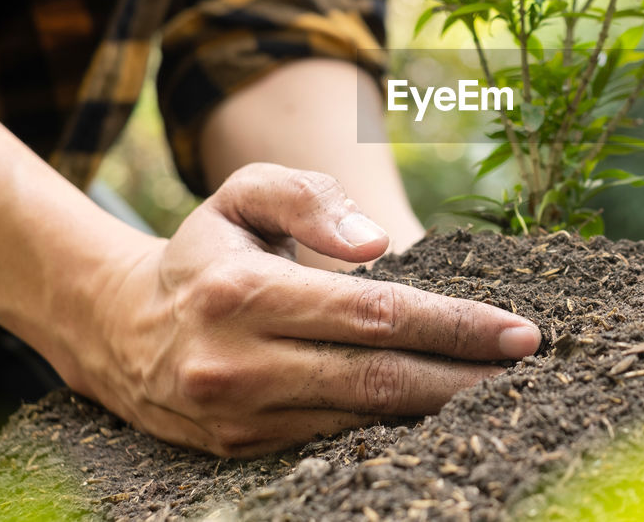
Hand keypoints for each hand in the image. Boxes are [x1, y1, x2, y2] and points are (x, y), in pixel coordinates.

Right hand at [67, 163, 539, 456]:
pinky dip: (390, 426)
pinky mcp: (240, 448)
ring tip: (497, 390)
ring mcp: (239, 415)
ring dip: (437, 407)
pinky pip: (334, 438)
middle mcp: (239, 363)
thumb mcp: (243, 194)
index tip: (518, 332)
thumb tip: (376, 244)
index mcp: (244, 292)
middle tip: (526, 370)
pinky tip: (435, 410)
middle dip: (464, 376)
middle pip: (380, 378)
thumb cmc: (206, 250)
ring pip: (362, 417)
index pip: (376, 315)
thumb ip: (309, 197)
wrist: (117, 325)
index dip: (454, 325)